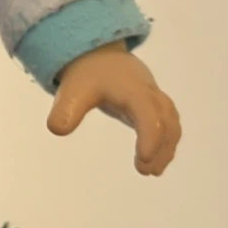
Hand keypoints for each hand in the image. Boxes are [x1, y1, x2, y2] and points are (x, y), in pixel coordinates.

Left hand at [48, 42, 180, 175]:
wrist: (99, 56)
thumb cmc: (87, 76)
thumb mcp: (71, 91)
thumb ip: (65, 110)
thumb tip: (57, 130)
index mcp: (132, 89)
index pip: (147, 111)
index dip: (149, 135)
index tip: (143, 158)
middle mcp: (149, 93)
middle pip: (165, 119)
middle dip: (160, 145)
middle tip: (145, 171)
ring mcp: (155, 99)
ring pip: (170, 122)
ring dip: (166, 147)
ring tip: (152, 171)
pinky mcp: (154, 106)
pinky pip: (168, 123)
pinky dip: (166, 142)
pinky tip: (154, 161)